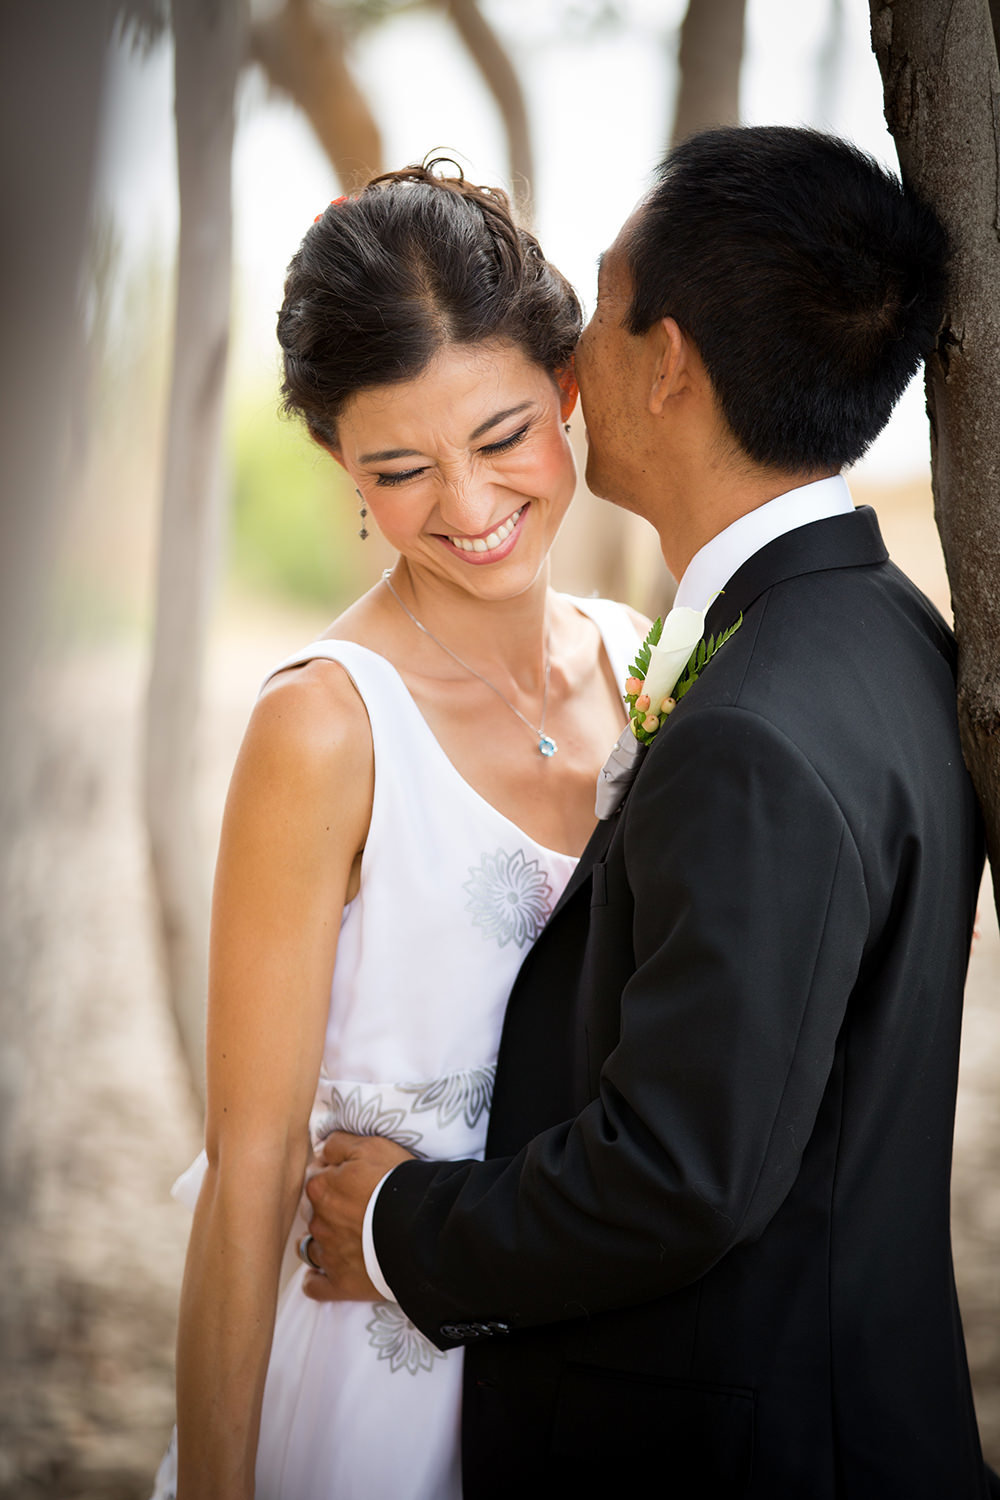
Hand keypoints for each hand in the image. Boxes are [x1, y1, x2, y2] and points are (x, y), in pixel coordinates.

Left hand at [302, 1132, 414, 1301]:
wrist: (419, 1227)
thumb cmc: (397, 1182)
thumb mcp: (371, 1146)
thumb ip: (339, 1144)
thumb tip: (321, 1150)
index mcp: (320, 1188)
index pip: (315, 1178)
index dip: (333, 1176)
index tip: (350, 1179)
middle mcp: (318, 1222)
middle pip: (313, 1212)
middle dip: (327, 1209)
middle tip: (352, 1207)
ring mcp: (328, 1255)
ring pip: (310, 1247)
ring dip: (320, 1242)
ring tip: (342, 1239)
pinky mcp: (340, 1283)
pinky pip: (315, 1286)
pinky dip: (317, 1281)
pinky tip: (324, 1275)